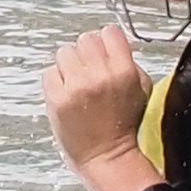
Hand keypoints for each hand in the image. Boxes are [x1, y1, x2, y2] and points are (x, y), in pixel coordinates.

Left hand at [44, 26, 149, 178]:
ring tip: (77, 83)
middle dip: (87, 53)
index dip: (106, 42)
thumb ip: (128, 62)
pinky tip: (66, 93)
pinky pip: (49, 72)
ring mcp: (76, 87)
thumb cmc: (124, 127)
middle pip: (85, 40)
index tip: (104, 51)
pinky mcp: (57, 98)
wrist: (107, 157)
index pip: (109, 33)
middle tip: (89, 70)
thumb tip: (110, 44)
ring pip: (65, 53)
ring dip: (70, 65)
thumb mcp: (141, 89)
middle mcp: (100, 76)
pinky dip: (56, 80)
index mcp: (125, 71)